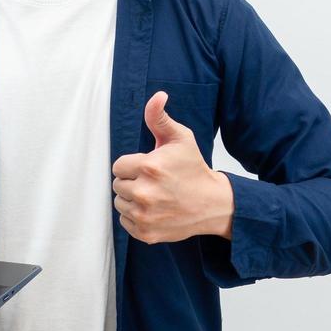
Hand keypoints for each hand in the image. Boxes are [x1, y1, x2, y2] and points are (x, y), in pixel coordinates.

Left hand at [111, 90, 233, 244]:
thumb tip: (157, 96)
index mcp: (149, 167)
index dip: (132, 165)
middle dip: (131, 181)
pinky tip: (152, 209)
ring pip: (119, 203)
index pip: (118, 166)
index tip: (147, 167)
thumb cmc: (194, 168)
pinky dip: (134, 216)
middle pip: (117, 184)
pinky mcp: (146, 233)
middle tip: (152, 181)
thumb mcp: (180, 138)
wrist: (213, 204)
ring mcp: (145, 216)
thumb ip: (159, 117)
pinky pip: (125, 221)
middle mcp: (144, 193)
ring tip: (152, 195)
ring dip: (131, 199)